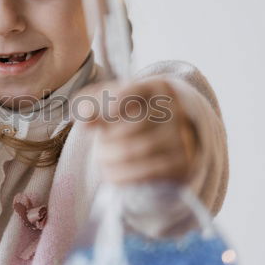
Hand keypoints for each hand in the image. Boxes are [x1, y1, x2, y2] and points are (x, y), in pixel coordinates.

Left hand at [79, 78, 198, 184]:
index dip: (114, 104)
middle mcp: (173, 111)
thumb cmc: (126, 113)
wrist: (159, 137)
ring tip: (102, 158)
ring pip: (132, 152)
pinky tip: (111, 173)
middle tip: (98, 144)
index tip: (103, 115)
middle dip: (105, 140)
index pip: (133, 93)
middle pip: (127, 128)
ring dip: (107, 158)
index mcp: (157, 89)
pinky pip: (144, 173)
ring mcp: (180, 138)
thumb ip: (90, 103)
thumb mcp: (108, 101)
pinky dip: (120, 175)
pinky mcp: (180, 163)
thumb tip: (84, 118)